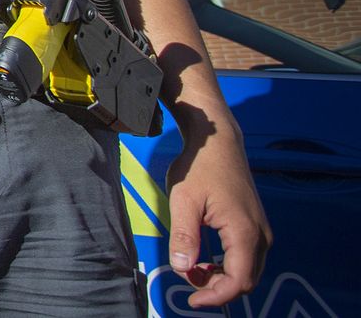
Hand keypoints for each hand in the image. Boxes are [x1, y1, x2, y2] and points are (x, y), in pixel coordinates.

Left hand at [166, 129, 270, 308]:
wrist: (217, 141)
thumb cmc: (199, 166)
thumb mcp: (183, 200)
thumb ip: (183, 236)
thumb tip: (182, 268)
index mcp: (245, 232)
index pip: (238, 281)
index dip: (215, 296)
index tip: (192, 301)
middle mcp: (260, 235)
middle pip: (246, 281)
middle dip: (216, 288)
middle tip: (187, 281)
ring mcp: (260, 230)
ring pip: (246, 271)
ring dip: (220, 278)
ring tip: (190, 268)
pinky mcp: (255, 226)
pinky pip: (245, 258)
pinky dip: (226, 266)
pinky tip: (202, 259)